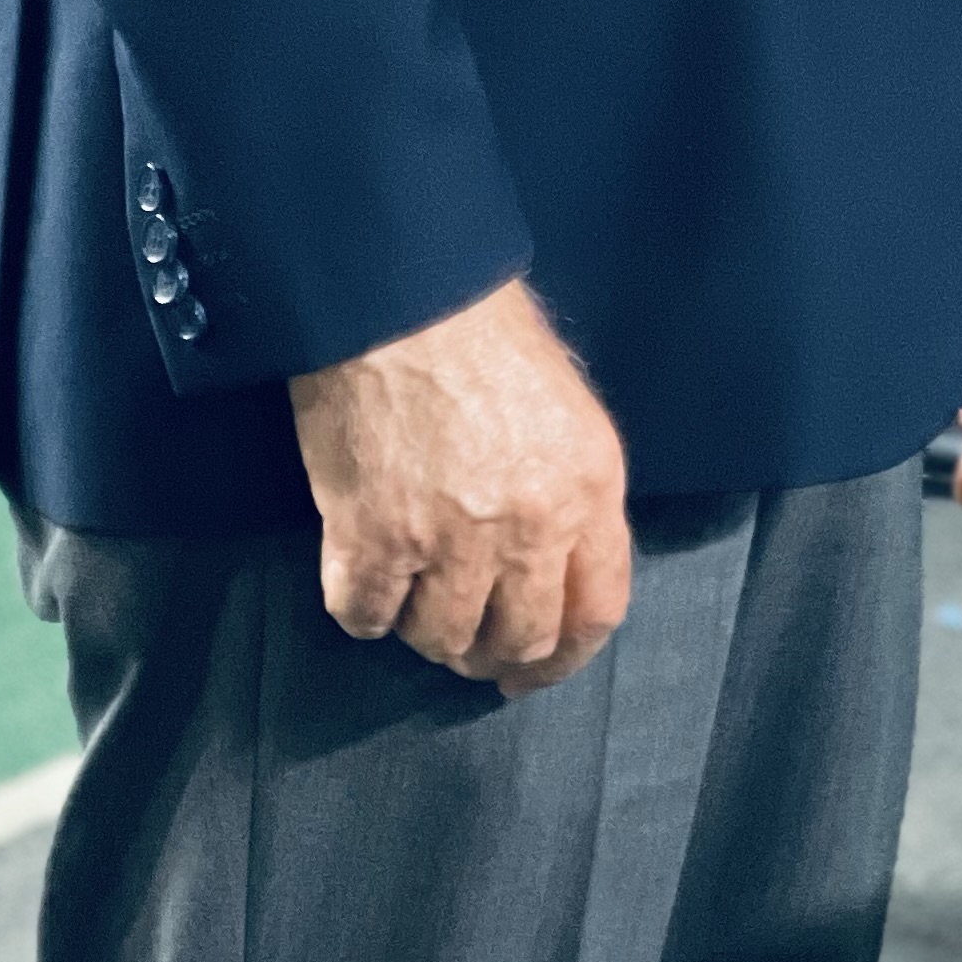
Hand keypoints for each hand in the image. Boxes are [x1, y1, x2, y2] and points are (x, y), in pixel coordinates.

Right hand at [288, 274, 631, 694]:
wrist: (396, 292)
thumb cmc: (480, 328)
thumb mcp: (564, 404)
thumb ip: (570, 489)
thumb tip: (554, 563)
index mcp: (588, 487)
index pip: (597, 610)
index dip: (566, 656)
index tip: (536, 669)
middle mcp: (528, 527)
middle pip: (519, 639)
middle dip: (494, 651)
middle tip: (469, 642)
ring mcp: (448, 541)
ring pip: (442, 639)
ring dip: (427, 627)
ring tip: (415, 589)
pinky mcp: (371, 541)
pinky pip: (367, 619)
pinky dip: (364, 607)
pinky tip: (366, 573)